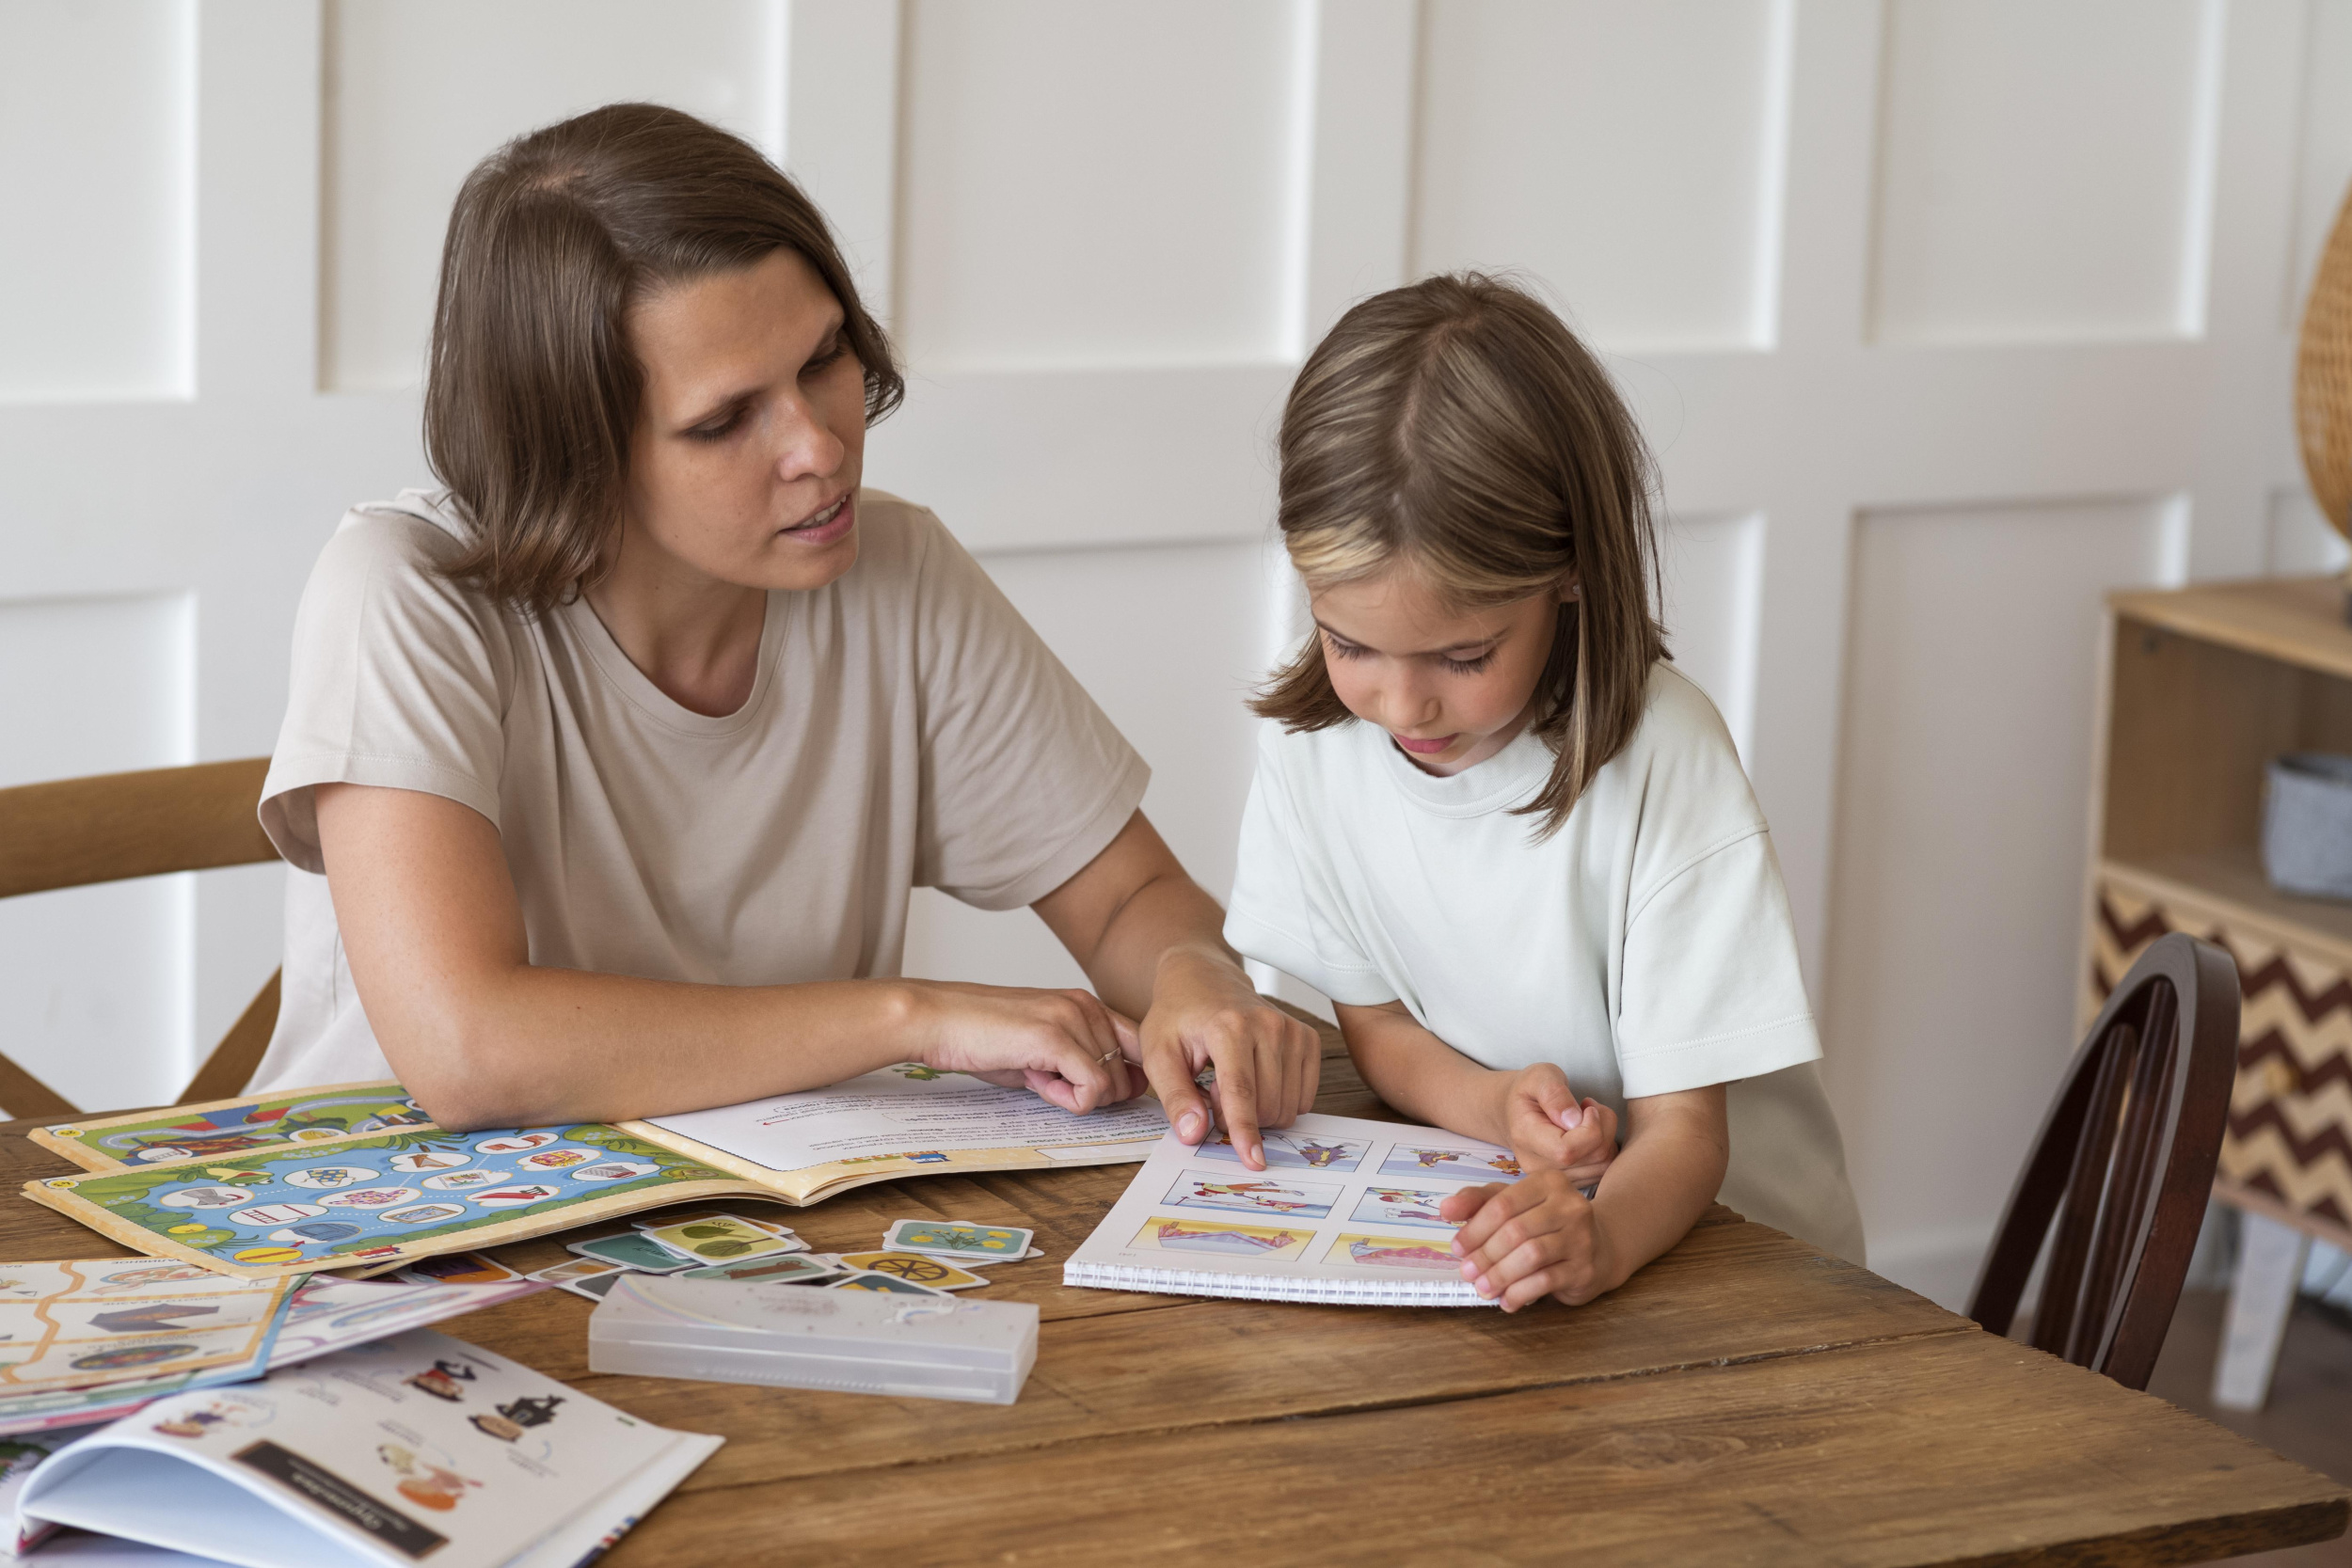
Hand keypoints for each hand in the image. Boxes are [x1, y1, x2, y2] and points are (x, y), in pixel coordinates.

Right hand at [907, 981, 1141, 1114]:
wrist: (939, 1020)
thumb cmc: (982, 1037)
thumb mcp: (1043, 1048)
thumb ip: (1079, 1062)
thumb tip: (1115, 1089)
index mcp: (1086, 1004)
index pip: (1138, 1045)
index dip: (1126, 1078)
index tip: (1096, 1093)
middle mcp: (1085, 1006)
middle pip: (1127, 1073)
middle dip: (1095, 1093)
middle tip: (1051, 1083)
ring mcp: (1071, 1019)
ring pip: (1110, 1084)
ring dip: (1074, 1095)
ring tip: (1036, 1076)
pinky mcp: (1054, 1038)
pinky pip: (1091, 1088)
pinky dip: (1069, 1100)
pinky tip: (1037, 1083)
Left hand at [1135, 946, 1319, 1169]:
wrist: (1204, 981)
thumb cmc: (1178, 1019)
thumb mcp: (1158, 1055)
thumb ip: (1175, 1097)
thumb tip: (1194, 1134)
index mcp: (1228, 1027)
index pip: (1241, 1091)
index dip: (1245, 1131)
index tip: (1253, 1162)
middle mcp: (1268, 1025)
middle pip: (1266, 1106)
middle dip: (1239, 1119)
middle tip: (1212, 1094)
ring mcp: (1292, 1031)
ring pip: (1288, 1107)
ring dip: (1259, 1112)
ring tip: (1231, 1083)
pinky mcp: (1307, 1039)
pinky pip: (1304, 1098)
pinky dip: (1280, 1102)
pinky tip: (1257, 1081)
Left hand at [1442, 1171, 1621, 1310]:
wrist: (1602, 1247)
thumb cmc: (1548, 1223)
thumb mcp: (1515, 1203)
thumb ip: (1479, 1202)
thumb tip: (1446, 1209)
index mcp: (1548, 1182)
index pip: (1502, 1204)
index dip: (1475, 1228)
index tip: (1458, 1247)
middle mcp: (1569, 1205)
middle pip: (1515, 1231)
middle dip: (1485, 1255)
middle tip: (1467, 1272)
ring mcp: (1581, 1237)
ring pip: (1531, 1256)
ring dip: (1500, 1275)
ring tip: (1483, 1288)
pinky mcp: (1585, 1268)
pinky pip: (1546, 1281)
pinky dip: (1520, 1292)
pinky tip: (1507, 1300)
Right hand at [1503, 1065, 1617, 1186]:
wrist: (1513, 1112)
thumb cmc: (1528, 1091)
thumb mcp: (1539, 1077)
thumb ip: (1555, 1094)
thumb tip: (1574, 1120)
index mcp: (1526, 1137)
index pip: (1567, 1150)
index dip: (1590, 1128)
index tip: (1587, 1107)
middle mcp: (1537, 1165)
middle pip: (1592, 1157)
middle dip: (1603, 1127)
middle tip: (1589, 1107)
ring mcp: (1552, 1177)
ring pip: (1602, 1165)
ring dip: (1607, 1137)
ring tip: (1588, 1119)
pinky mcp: (1567, 1181)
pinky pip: (1602, 1170)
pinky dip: (1605, 1149)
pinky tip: (1590, 1134)